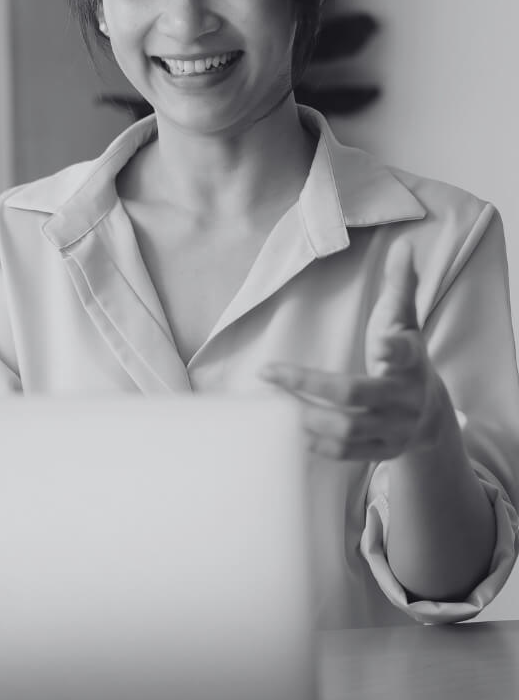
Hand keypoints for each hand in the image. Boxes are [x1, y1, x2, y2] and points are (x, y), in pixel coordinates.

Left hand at [259, 240, 452, 460]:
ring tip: (273, 400)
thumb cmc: (407, 356)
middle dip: (309, 384)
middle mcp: (405, 398)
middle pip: (356, 394)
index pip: (405, 352)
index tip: (380, 344)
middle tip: (270, 372)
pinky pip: (346, 454)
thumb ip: (402, 286)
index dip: (395, 348)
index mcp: (412, 360)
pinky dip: (317, 444)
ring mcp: (394, 429)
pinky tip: (291, 428)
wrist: (430, 413)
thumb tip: (403, 245)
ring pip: (348, 430)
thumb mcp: (406, 320)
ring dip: (306, 416)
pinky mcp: (382, 451)